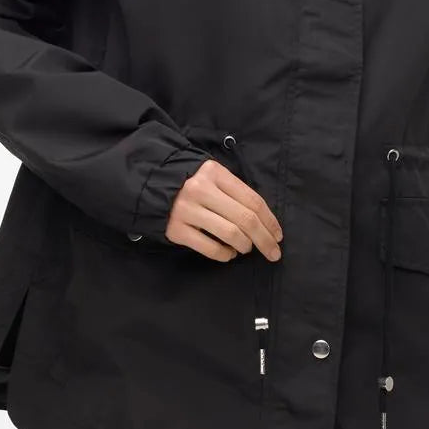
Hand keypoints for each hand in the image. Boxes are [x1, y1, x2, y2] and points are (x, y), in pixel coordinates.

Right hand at [165, 157, 283, 262]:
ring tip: (246, 248)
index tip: (278, 236)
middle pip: (245, 219)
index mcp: (215, 173)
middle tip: (273, 253)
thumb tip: (264, 222)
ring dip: (245, 246)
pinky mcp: (176, 230)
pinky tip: (229, 253)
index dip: (270, 220)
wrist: (151, 186)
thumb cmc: (191, 183)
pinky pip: (210, 248)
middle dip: (264, 239)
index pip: (252, 200)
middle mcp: (201, 190)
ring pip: (230, 234)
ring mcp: (187, 210)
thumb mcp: (213, 177)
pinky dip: (225, 254)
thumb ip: (235, 192)